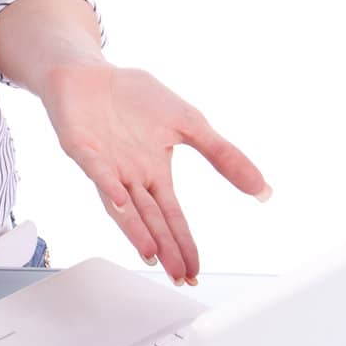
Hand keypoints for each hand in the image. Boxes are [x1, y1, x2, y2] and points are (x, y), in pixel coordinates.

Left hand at [39, 61, 271, 284]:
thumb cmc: (135, 96)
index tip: (195, 272)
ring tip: (151, 254)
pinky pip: (95, 169)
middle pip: (150, 218)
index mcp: (153, 172)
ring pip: (121, 204)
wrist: (90, 69)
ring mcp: (103, 164)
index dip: (184, 242)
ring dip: (136, 228)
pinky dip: (107, 184)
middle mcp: (128, 176)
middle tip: (179, 275)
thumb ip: (223, 155)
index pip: (172, 216)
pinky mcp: (81, 146)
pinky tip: (120, 200)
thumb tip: (264, 189)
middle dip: (166, 247)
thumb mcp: (189, 123)